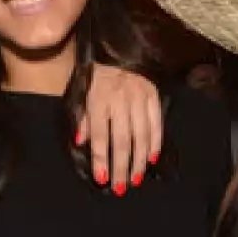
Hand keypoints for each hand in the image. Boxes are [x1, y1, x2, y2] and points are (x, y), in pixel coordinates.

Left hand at [80, 65, 162, 194]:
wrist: (119, 48)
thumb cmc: (97, 74)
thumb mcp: (83, 92)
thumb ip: (84, 119)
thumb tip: (80, 142)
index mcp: (99, 100)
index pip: (100, 136)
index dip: (101, 159)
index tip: (102, 179)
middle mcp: (120, 101)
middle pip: (122, 141)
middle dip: (122, 167)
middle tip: (121, 188)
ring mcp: (139, 98)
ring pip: (142, 136)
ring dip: (139, 161)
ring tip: (136, 179)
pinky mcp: (154, 95)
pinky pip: (156, 124)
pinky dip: (155, 143)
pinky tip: (151, 159)